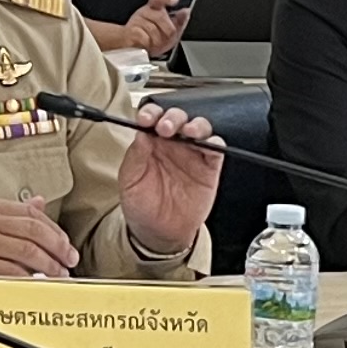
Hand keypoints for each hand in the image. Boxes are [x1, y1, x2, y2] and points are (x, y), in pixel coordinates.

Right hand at [0, 197, 77, 292]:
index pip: (31, 214)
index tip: (64, 244)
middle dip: (58, 248)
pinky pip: (9, 272)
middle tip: (69, 260)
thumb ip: (7, 210)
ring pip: (26, 252)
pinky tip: (35, 282)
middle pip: (34, 232)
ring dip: (48, 266)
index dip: (54, 230)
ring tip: (57, 274)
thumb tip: (38, 203)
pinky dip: (27, 278)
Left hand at [116, 102, 224, 257]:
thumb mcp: (130, 182)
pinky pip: (216, 149)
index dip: (151, 113)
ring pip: (199, 127)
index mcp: (150, 143)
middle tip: (166, 127)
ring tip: (188, 132)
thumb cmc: (142, 207)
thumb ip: (135, 157)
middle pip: (177, 118)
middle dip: (173, 117)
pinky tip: (208, 145)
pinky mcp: (208, 168)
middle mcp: (172, 145)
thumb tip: (141, 133)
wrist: (159, 233)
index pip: (152, 118)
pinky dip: (215, 143)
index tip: (147, 119)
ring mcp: (191, 155)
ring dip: (195, 125)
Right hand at [119, 0, 189, 59]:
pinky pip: (145, 38)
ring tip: (155, 44)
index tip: (174, 0)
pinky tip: (147, 46)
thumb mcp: (169, 32)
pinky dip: (149, 45)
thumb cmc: (150, 39)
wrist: (130, 50)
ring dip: (158, 42)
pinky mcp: (130, 32)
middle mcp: (144, 12)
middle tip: (165, 38)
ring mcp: (136, 21)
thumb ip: (179, 21)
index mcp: (154, 9)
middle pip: (161, 16)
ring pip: (154, 30)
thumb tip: (186, 12)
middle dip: (167, 31)